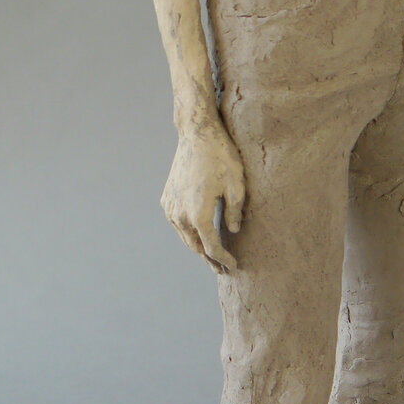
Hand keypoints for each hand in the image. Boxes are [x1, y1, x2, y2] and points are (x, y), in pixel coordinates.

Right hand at [161, 119, 246, 272]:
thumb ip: (234, 212)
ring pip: (184, 236)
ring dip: (198, 247)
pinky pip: (177, 223)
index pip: (212, 248)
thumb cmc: (221, 157)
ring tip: (211, 255)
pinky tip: (198, 233)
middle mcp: (180, 215)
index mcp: (198, 215)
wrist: (197, 135)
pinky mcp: (167, 199)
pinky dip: (188, 232)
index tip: (233, 266)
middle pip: (195, 246)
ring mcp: (170, 207)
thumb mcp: (237, 185)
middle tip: (221, 269)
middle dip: (209, 259)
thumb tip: (232, 231)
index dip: (223, 259)